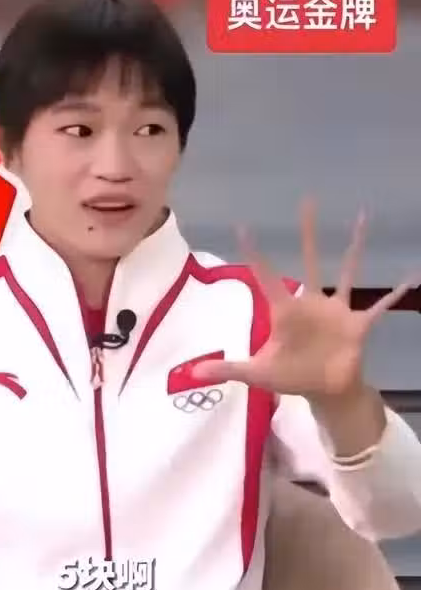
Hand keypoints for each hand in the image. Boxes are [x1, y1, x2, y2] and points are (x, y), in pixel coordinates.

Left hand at [192, 200, 413, 399]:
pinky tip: (410, 276)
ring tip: (363, 216)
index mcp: (285, 311)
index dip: (254, 253)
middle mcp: (310, 302)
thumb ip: (227, 369)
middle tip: (307, 199)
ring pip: (347, 271)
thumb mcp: (256, 374)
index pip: (266, 276)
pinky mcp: (358, 325)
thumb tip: (191, 374)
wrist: (323, 390)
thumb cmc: (289, 377)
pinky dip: (394, 293)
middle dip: (308, 232)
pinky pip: (379, 306)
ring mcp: (336, 311)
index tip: (243, 226)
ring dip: (355, 246)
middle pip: (308, 259)